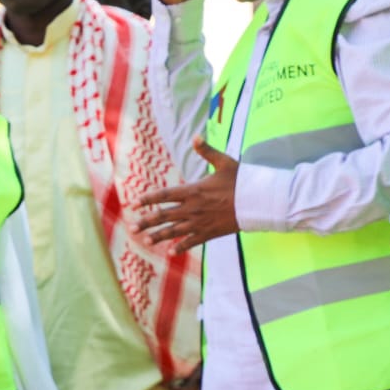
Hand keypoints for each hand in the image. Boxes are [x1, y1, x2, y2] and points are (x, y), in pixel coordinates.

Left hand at [136, 138, 240, 252]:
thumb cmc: (241, 181)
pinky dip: (181, 247)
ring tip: (146, 240)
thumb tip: (196, 137)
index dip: (149, 199)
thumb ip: (207, 151)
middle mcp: (193, 208)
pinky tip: (171, 252)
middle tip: (132, 227)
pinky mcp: (209, 233)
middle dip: (147, 221)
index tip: (135, 202)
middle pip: (164, 216)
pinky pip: (191, 241)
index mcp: (193, 190)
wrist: (257, 202)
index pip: (165, 195)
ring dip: (159, 236)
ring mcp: (200, 222)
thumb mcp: (224, 162)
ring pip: (174, 231)